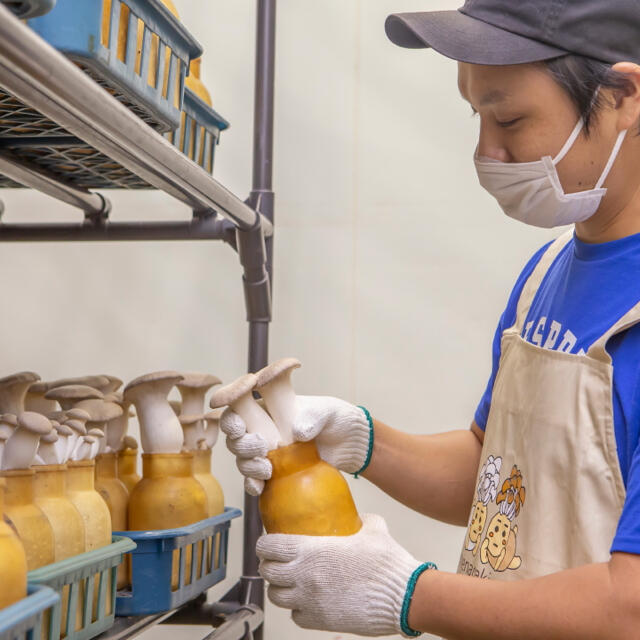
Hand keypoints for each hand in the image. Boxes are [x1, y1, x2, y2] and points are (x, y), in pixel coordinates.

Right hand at [221, 395, 371, 495]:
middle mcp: (261, 428)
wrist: (351, 444)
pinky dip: (252, 484)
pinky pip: (254, 480)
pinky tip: (259, 487)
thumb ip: (313, 416)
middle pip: (234, 436)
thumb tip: (297, 432)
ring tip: (267, 469)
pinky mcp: (274, 472)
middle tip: (261, 447)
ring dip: (247, 465)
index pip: (237, 406)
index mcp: (267, 406)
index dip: (230, 417)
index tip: (240, 426)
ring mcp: (266, 451)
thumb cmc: (336, 418)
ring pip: (241, 459)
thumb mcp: (327, 411)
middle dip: (241, 443)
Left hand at [256, 513, 425, 636]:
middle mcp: (305, 575)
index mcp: (312, 549)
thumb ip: (360, 520)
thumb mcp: (373, 529)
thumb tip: (359, 516)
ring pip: (276, 597)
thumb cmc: (387, 563)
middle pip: (267, 572)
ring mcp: (310, 600)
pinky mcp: (320, 621)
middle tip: (277, 562)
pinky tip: (307, 601)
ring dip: (280, 588)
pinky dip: (297, 609)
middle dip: (268, 566)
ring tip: (290, 583)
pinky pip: (296, 616)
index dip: (265, 544)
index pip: (270, 546)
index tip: (268, 543)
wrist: (403, 595)